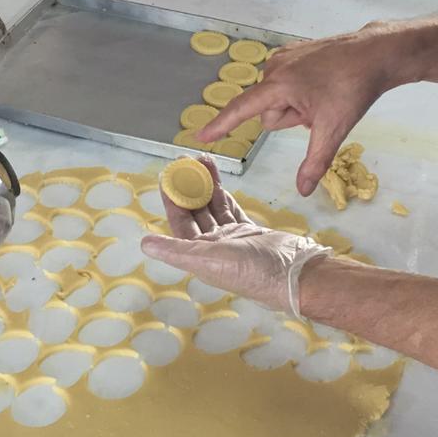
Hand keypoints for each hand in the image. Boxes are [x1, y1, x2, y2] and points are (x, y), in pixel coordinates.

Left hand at [142, 155, 330, 317]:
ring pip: (214, 207)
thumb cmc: (251, 271)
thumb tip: (144, 244)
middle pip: (195, 213)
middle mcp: (213, 248)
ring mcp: (232, 239)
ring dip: (206, 186)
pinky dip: (224, 195)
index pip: (179, 223)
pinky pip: (232, 209)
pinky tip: (217, 181)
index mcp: (199, 255)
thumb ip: (175, 250)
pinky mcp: (250, 232)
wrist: (293, 274)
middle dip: (189, 188)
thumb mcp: (207, 259)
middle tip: (185, 163)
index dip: (172, 200)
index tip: (168, 177)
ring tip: (203, 162)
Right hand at [196, 23, 407, 195]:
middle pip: (268, 112)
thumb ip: (315, 161)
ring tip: (322, 97)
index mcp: (278, 85)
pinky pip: (285, 83)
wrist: (375, 54)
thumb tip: (303, 191)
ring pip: (277, 98)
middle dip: (289, 119)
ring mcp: (282, 57)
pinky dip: (300, 91)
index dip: (220, 126)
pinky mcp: (292, 52)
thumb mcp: (334, 129)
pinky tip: (322, 85)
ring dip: (296, 105)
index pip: (241, 110)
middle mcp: (273, 68)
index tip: (200, 137)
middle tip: (318, 111)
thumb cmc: (354, 89)